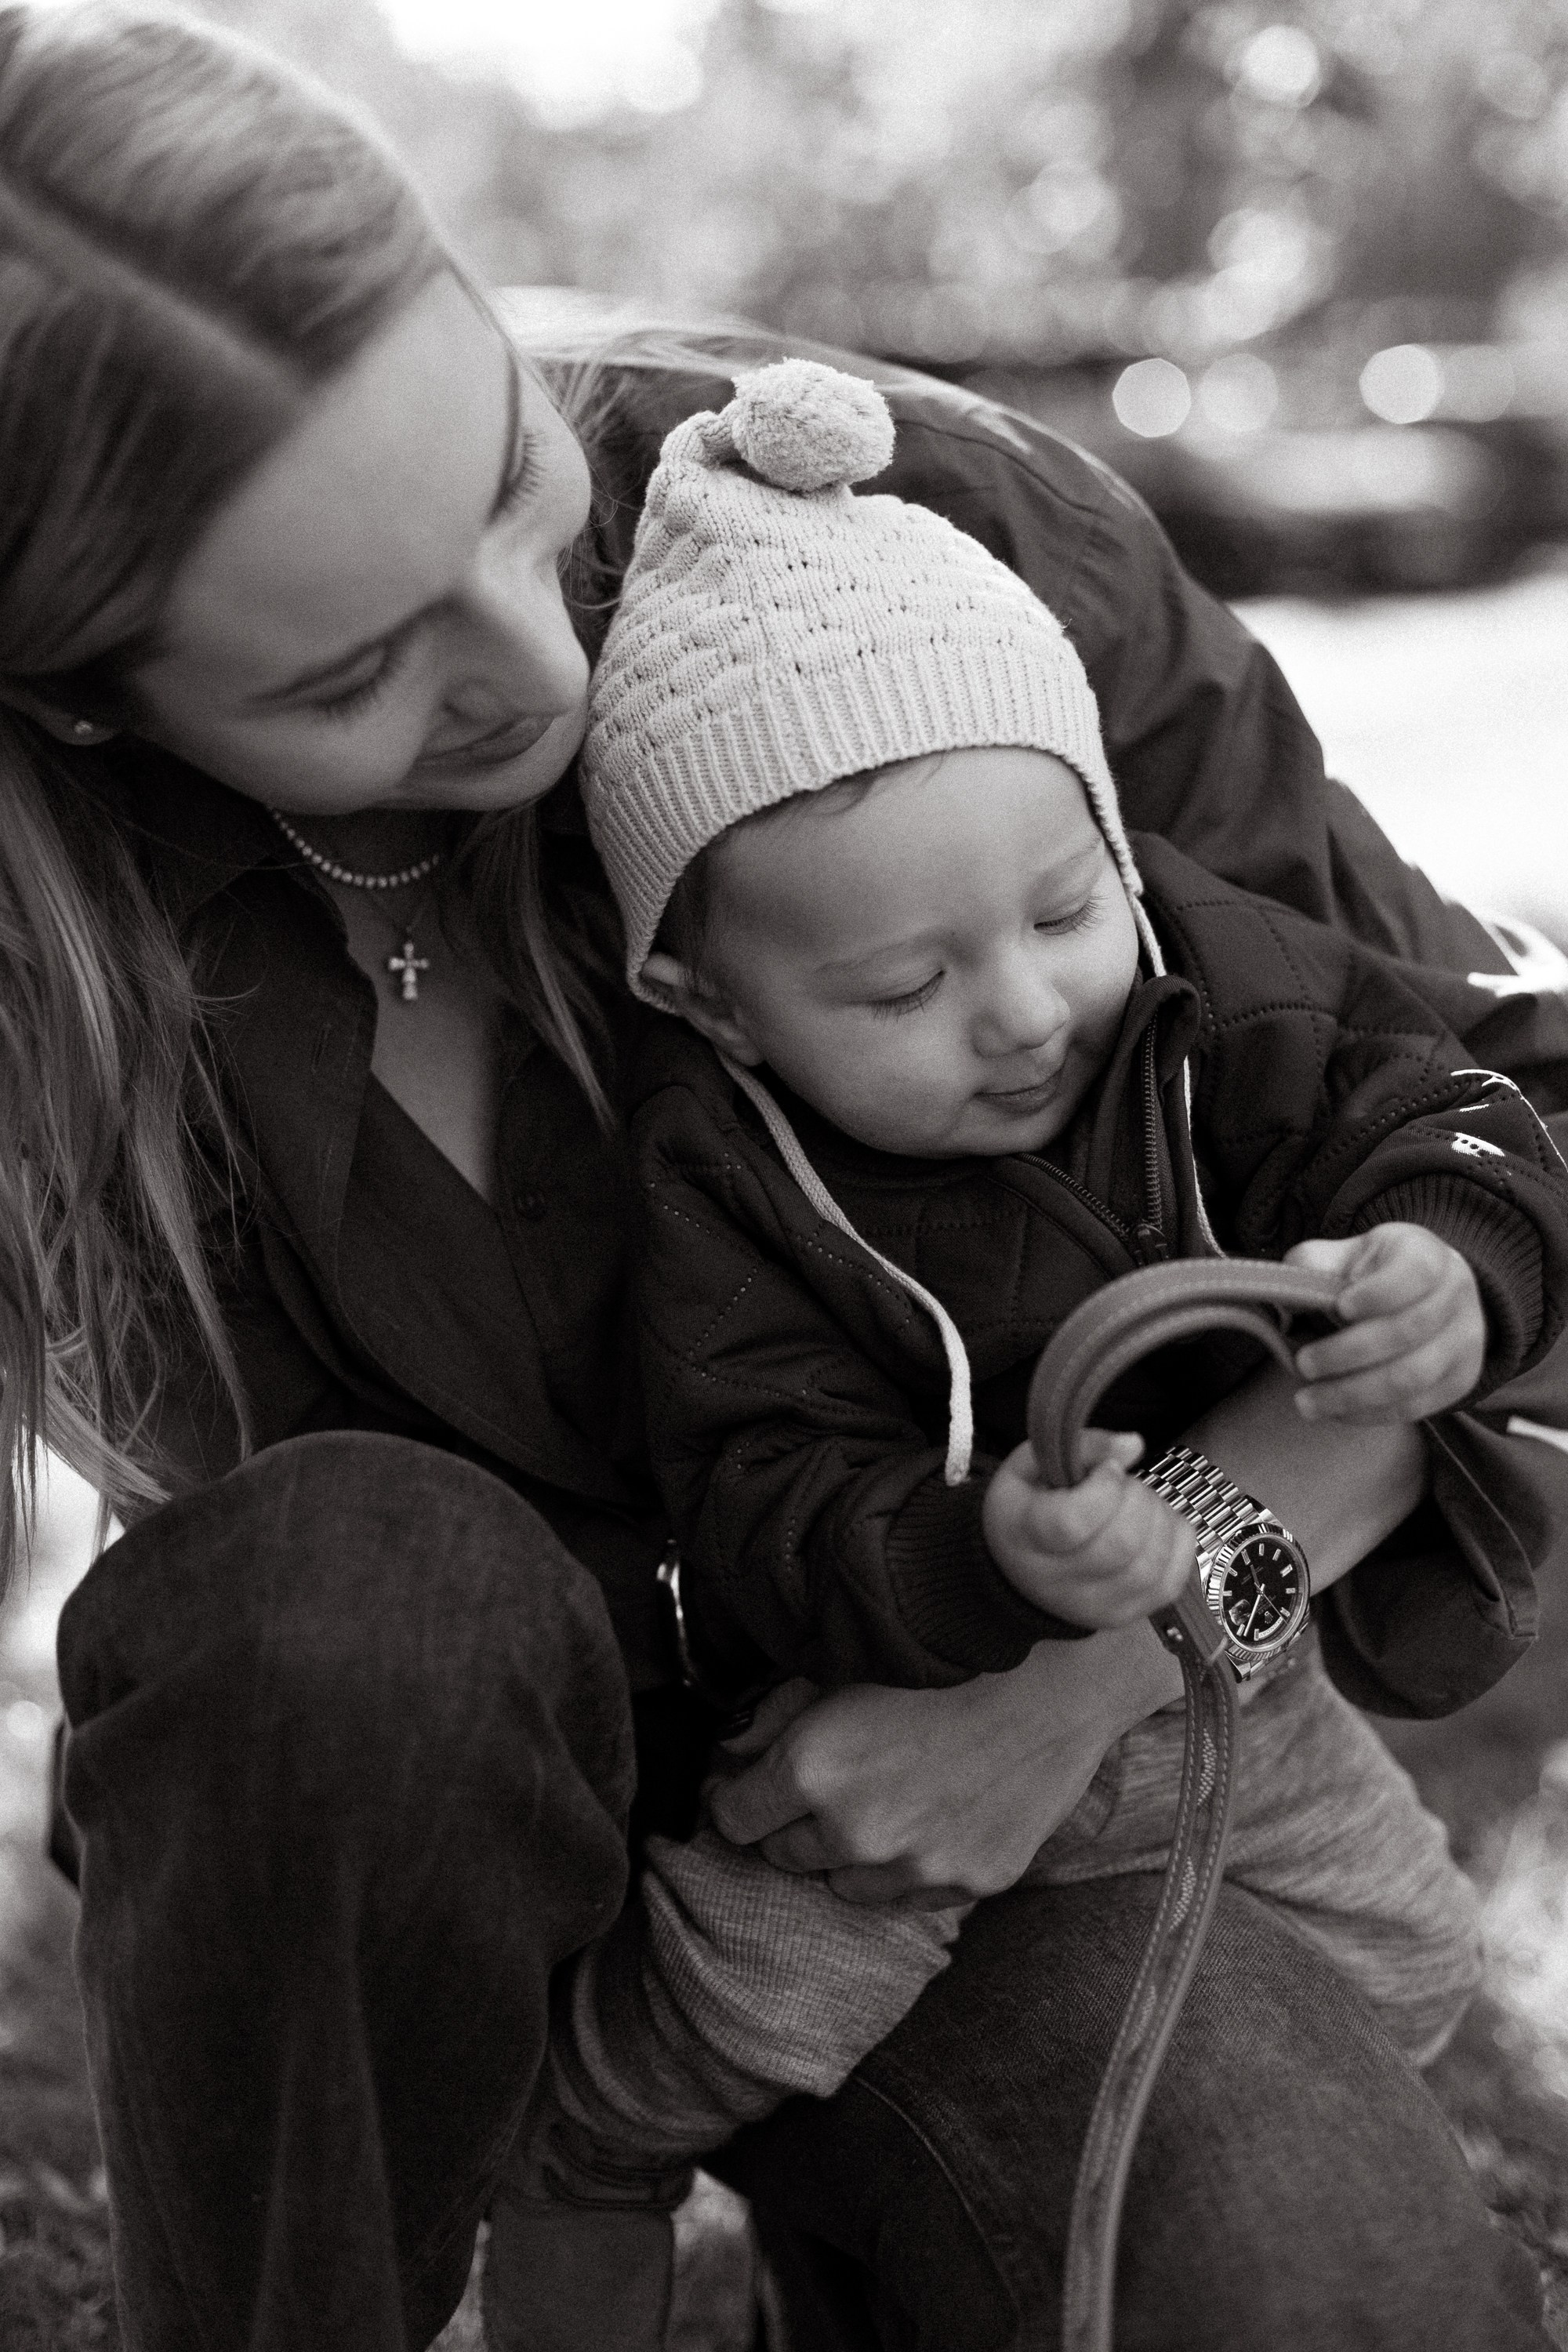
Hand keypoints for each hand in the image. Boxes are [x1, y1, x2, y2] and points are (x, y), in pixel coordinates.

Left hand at [705, 1624, 1181, 1905]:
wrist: (1060, 1674)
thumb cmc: (948, 1655)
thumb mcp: (843, 1665)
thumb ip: (773, 1715)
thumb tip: (731, 1751)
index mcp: (812, 1769)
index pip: (734, 1818)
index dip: (736, 1795)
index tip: (748, 1784)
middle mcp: (856, 1830)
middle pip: (784, 1854)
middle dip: (792, 1820)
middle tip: (823, 1781)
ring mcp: (915, 1865)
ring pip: (842, 1883)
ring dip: (846, 1851)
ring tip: (881, 1797)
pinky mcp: (967, 1881)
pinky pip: (906, 1896)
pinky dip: (903, 1867)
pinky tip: (927, 1816)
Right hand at [980, 1427, 1195, 1627]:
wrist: (1019, 1573)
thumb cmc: (1027, 1507)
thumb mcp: (1032, 1464)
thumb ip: (1082, 1445)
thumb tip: (1134, 1445)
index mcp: (1024, 1536)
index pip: (1075, 1521)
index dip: (1105, 1487)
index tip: (1106, 1470)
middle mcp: (1057, 1582)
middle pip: (1122, 1543)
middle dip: (1137, 1498)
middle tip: (1124, 1485)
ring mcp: (1096, 1606)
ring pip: (1152, 1563)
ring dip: (1159, 1519)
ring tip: (1139, 1504)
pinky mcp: (1127, 1616)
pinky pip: (1173, 1581)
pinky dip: (1176, 1543)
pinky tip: (1156, 1526)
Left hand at [1287, 1226, 1485, 1422]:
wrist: (1432, 1298)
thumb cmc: (1376, 1275)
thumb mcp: (1348, 1255)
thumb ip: (1316, 1265)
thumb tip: (1289, 1296)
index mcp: (1426, 1255)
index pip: (1415, 1272)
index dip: (1378, 1292)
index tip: (1339, 1307)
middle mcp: (1455, 1296)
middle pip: (1408, 1330)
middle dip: (1348, 1352)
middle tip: (1303, 1365)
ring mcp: (1463, 1340)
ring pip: (1412, 1376)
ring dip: (1353, 1394)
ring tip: (1307, 1401)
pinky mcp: (1459, 1380)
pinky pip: (1415, 1406)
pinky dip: (1370, 1413)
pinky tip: (1335, 1411)